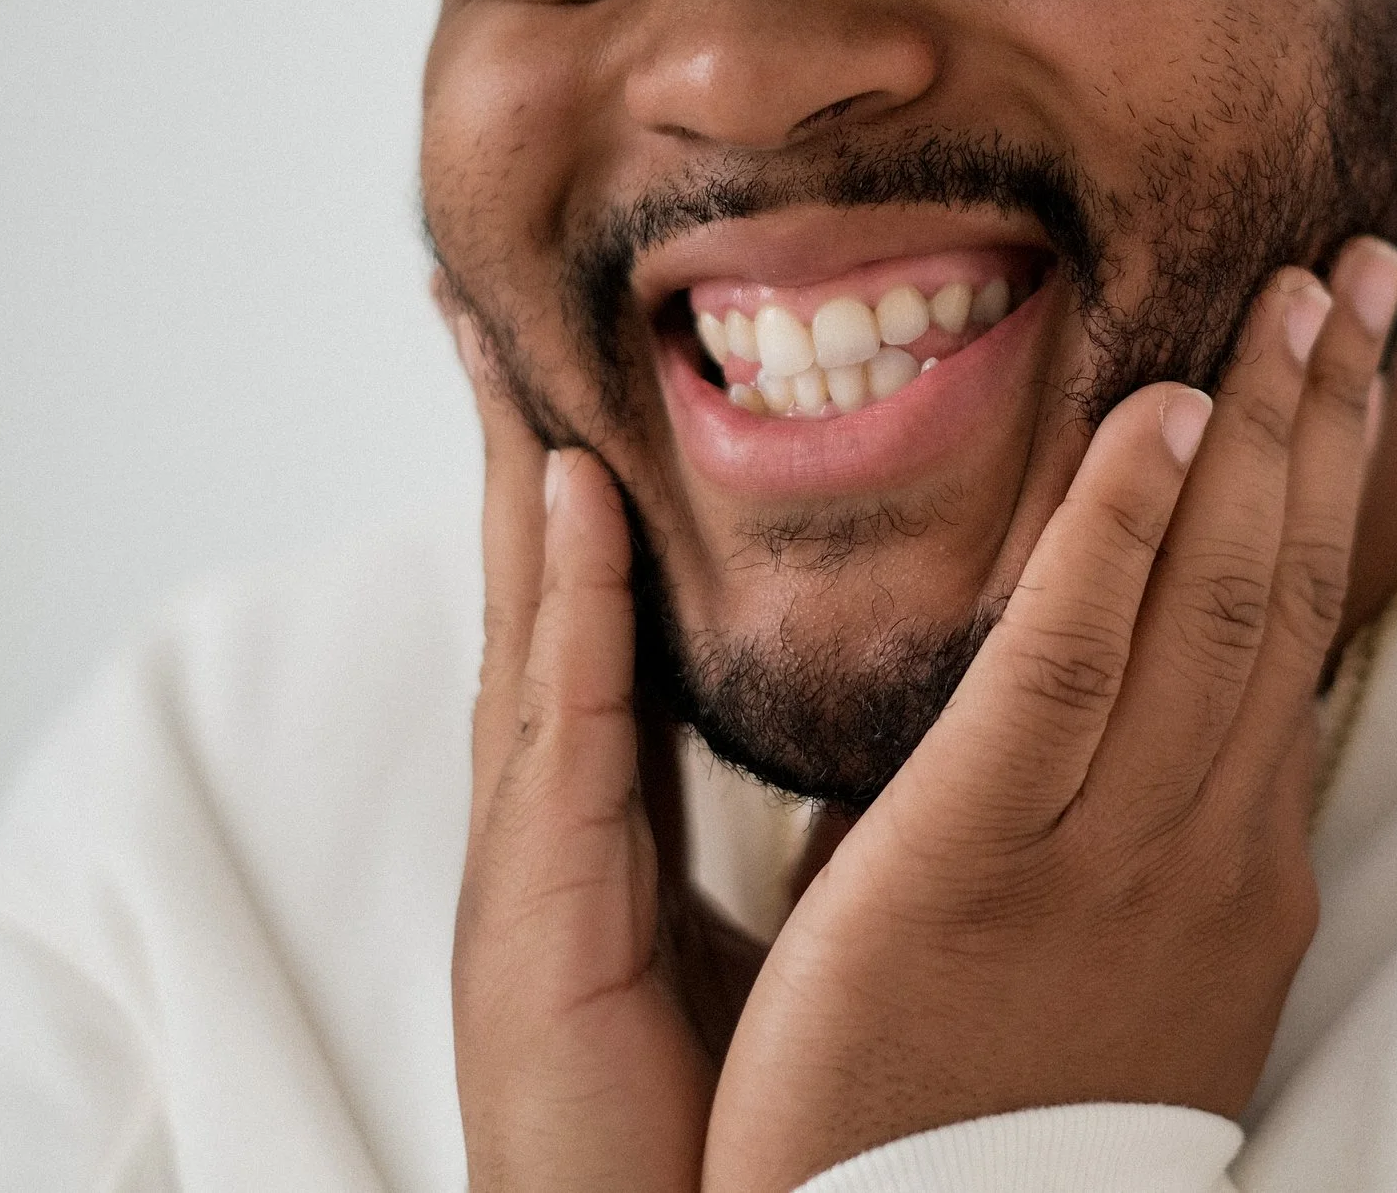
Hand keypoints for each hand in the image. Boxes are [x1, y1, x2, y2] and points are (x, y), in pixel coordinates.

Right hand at [448, 316, 758, 1192]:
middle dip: (520, 434)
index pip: (611, 604)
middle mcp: (568, 814)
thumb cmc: (742, 1115)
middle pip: (551, 585)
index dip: (594, 480)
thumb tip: (912, 722)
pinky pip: (561, 732)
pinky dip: (566, 604)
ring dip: (516, 467)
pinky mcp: (537, 917)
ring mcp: (537, 858)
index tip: (588, 358)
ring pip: (538, 621)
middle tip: (484, 286)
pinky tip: (564, 491)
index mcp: (622, 815)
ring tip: (496, 330)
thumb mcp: (786, 931)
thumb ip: (811, 816)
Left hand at [704, 238, 1396, 1192]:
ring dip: (1259, 429)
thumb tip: (1104, 697)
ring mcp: (1106, 856)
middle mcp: (1205, 847)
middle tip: (1362, 265)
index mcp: (1232, 865)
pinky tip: (1152, 417)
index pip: (1292, 632)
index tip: (1347, 359)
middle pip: (1281, 587)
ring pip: (1209, 603)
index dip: (1329, 483)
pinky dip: (1117, 533)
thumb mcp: (1106, 963)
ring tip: (1292, 289)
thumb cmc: (989, 1125)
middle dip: (1330, 417)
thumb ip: (1117, 822)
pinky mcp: (973, 862)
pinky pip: (1064, 668)